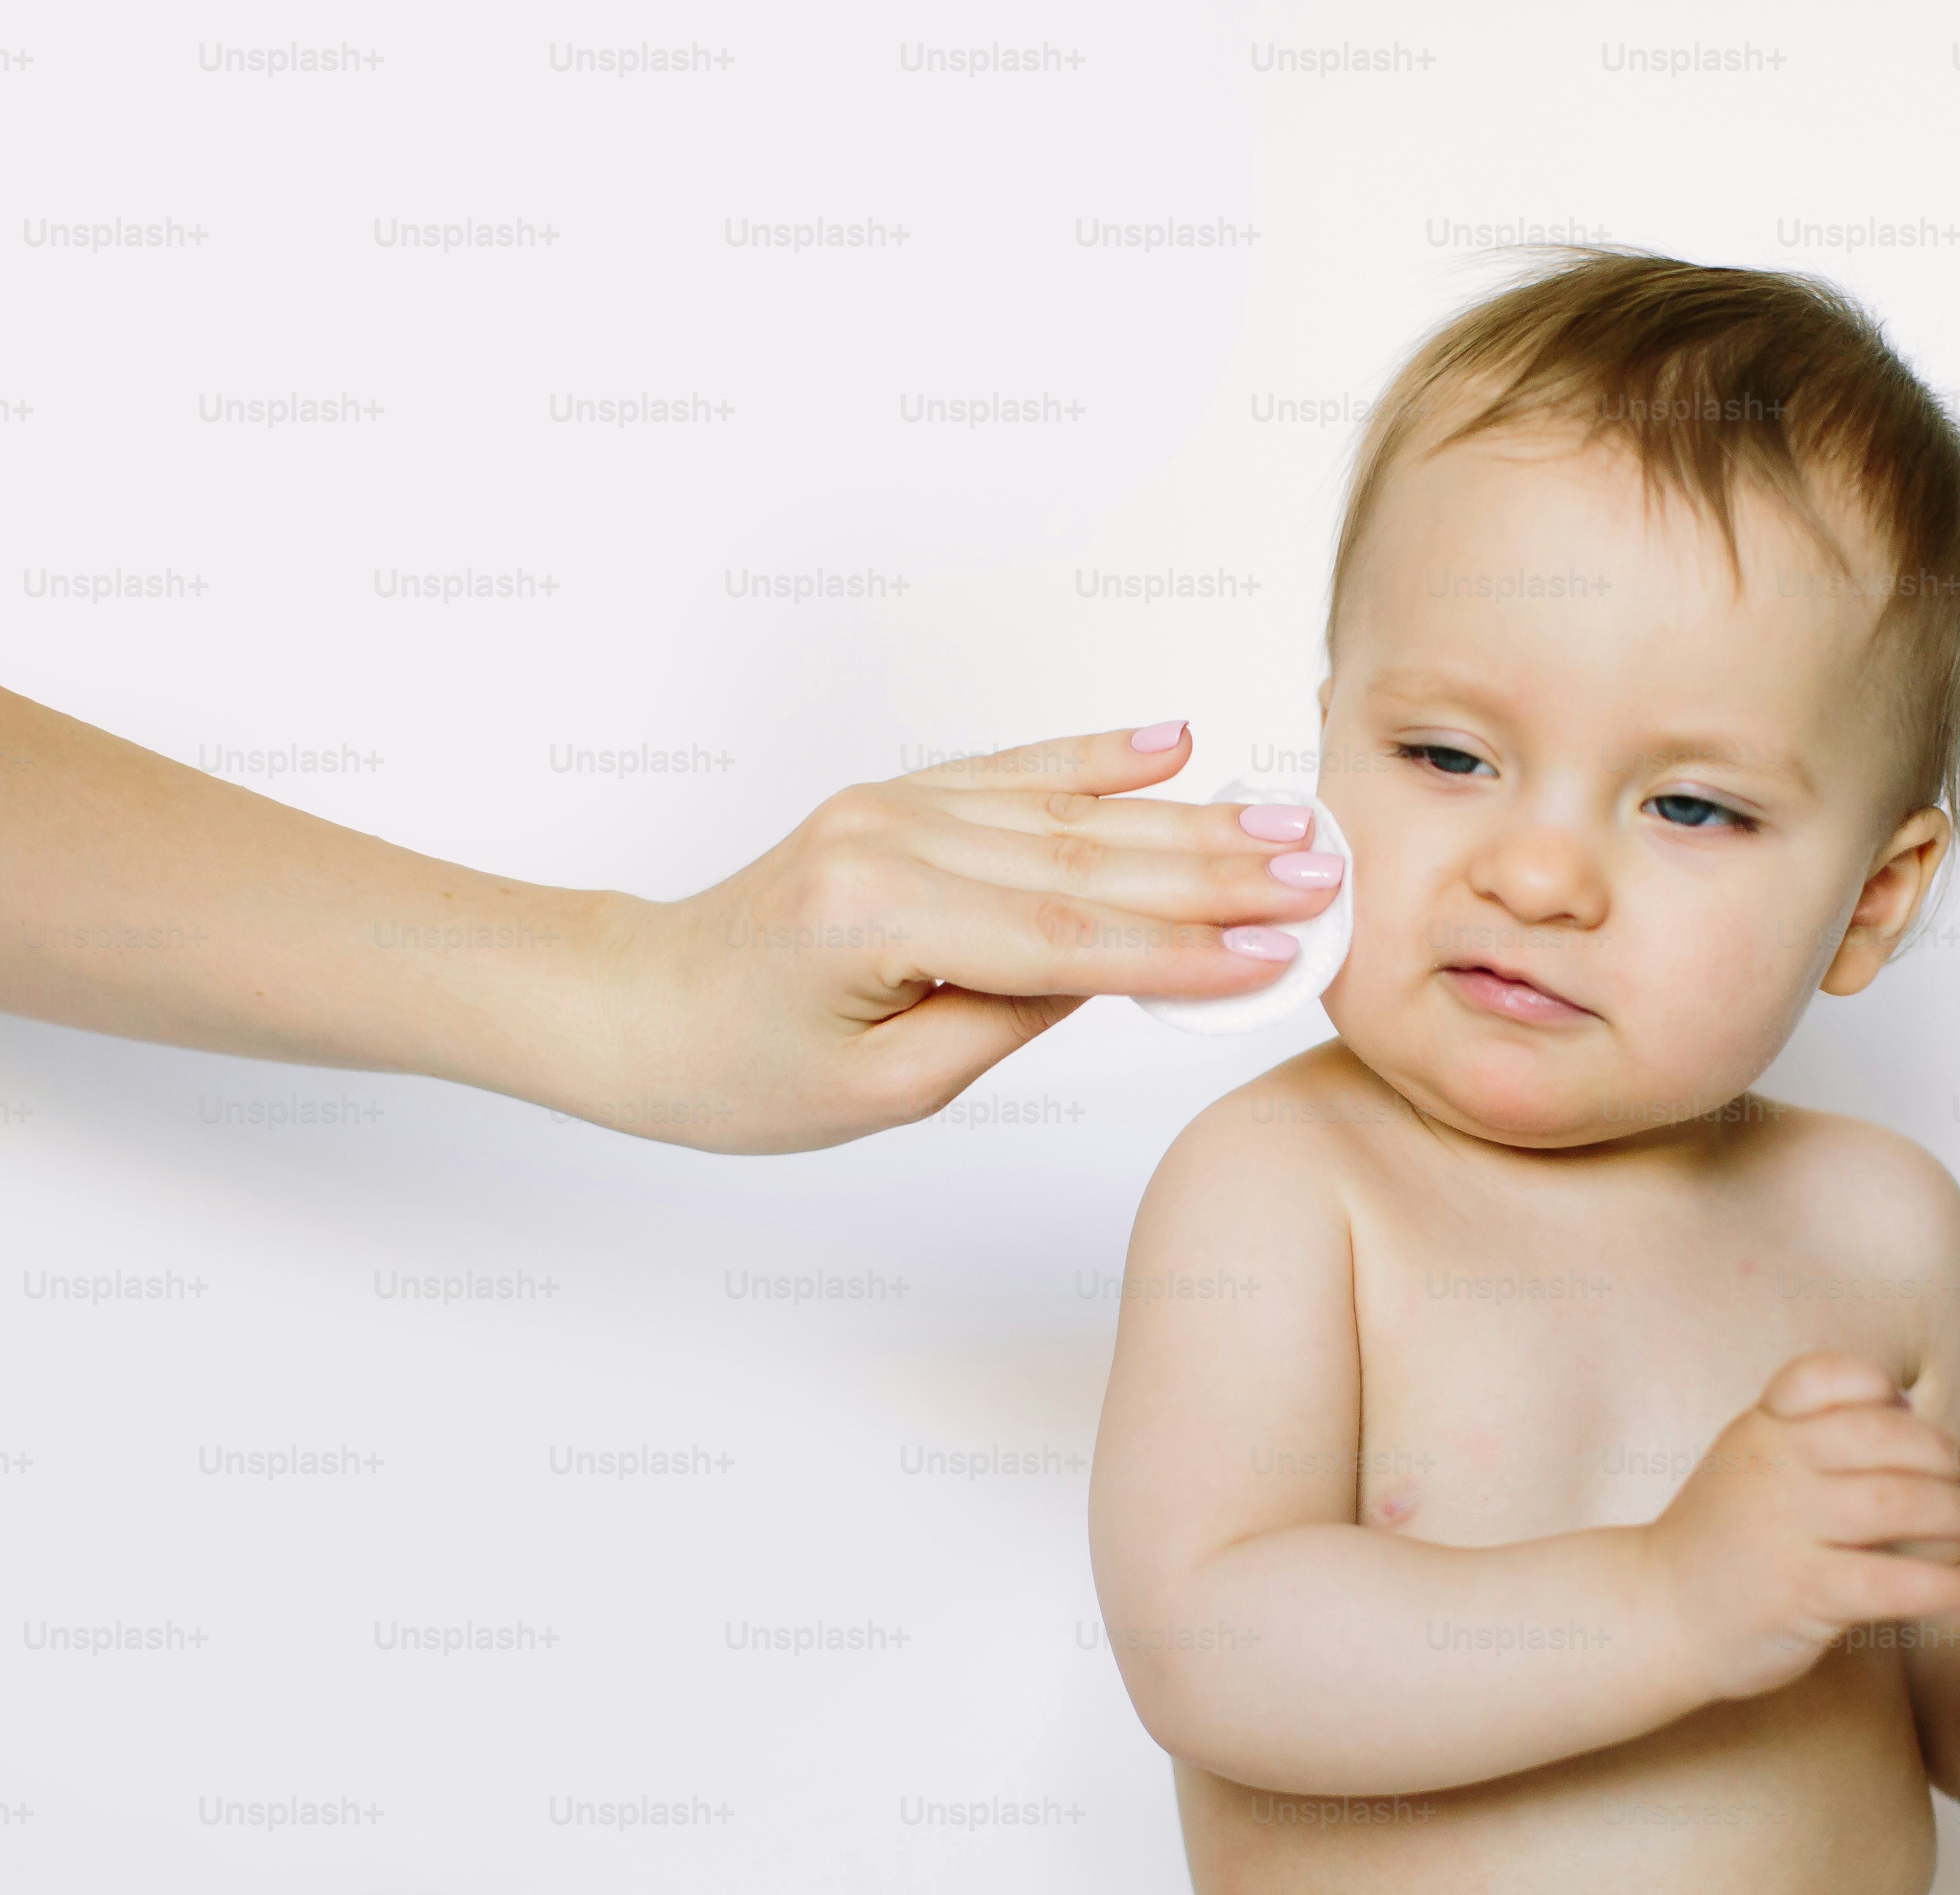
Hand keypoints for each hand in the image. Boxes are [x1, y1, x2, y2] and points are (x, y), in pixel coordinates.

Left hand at [583, 725, 1345, 1150]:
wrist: (637, 1009)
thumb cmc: (739, 1072)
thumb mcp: (883, 1088)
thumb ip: (1005, 1019)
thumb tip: (1118, 962)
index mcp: (878, 918)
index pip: (1067, 939)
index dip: (1183, 949)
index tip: (1280, 953)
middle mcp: (890, 838)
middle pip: (1085, 859)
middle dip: (1216, 868)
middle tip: (1322, 871)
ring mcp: (895, 806)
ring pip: (1068, 815)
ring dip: (1186, 819)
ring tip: (1285, 823)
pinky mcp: (900, 799)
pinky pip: (1018, 772)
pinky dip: (1101, 756)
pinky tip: (1175, 740)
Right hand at [1648, 1352, 1959, 1703]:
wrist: (1653, 1614)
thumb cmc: (1720, 1542)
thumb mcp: (1748, 1462)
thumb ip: (1810, 1435)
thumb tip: (1913, 1417)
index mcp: (1760, 1427)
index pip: (1824, 1374)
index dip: (1879, 1386)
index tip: (1910, 1412)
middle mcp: (1772, 1466)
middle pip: (1883, 1437)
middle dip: (1945, 1460)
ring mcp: (1785, 1528)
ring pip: (1898, 1504)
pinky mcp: (1801, 1591)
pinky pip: (1893, 1582)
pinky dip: (1949, 1587)